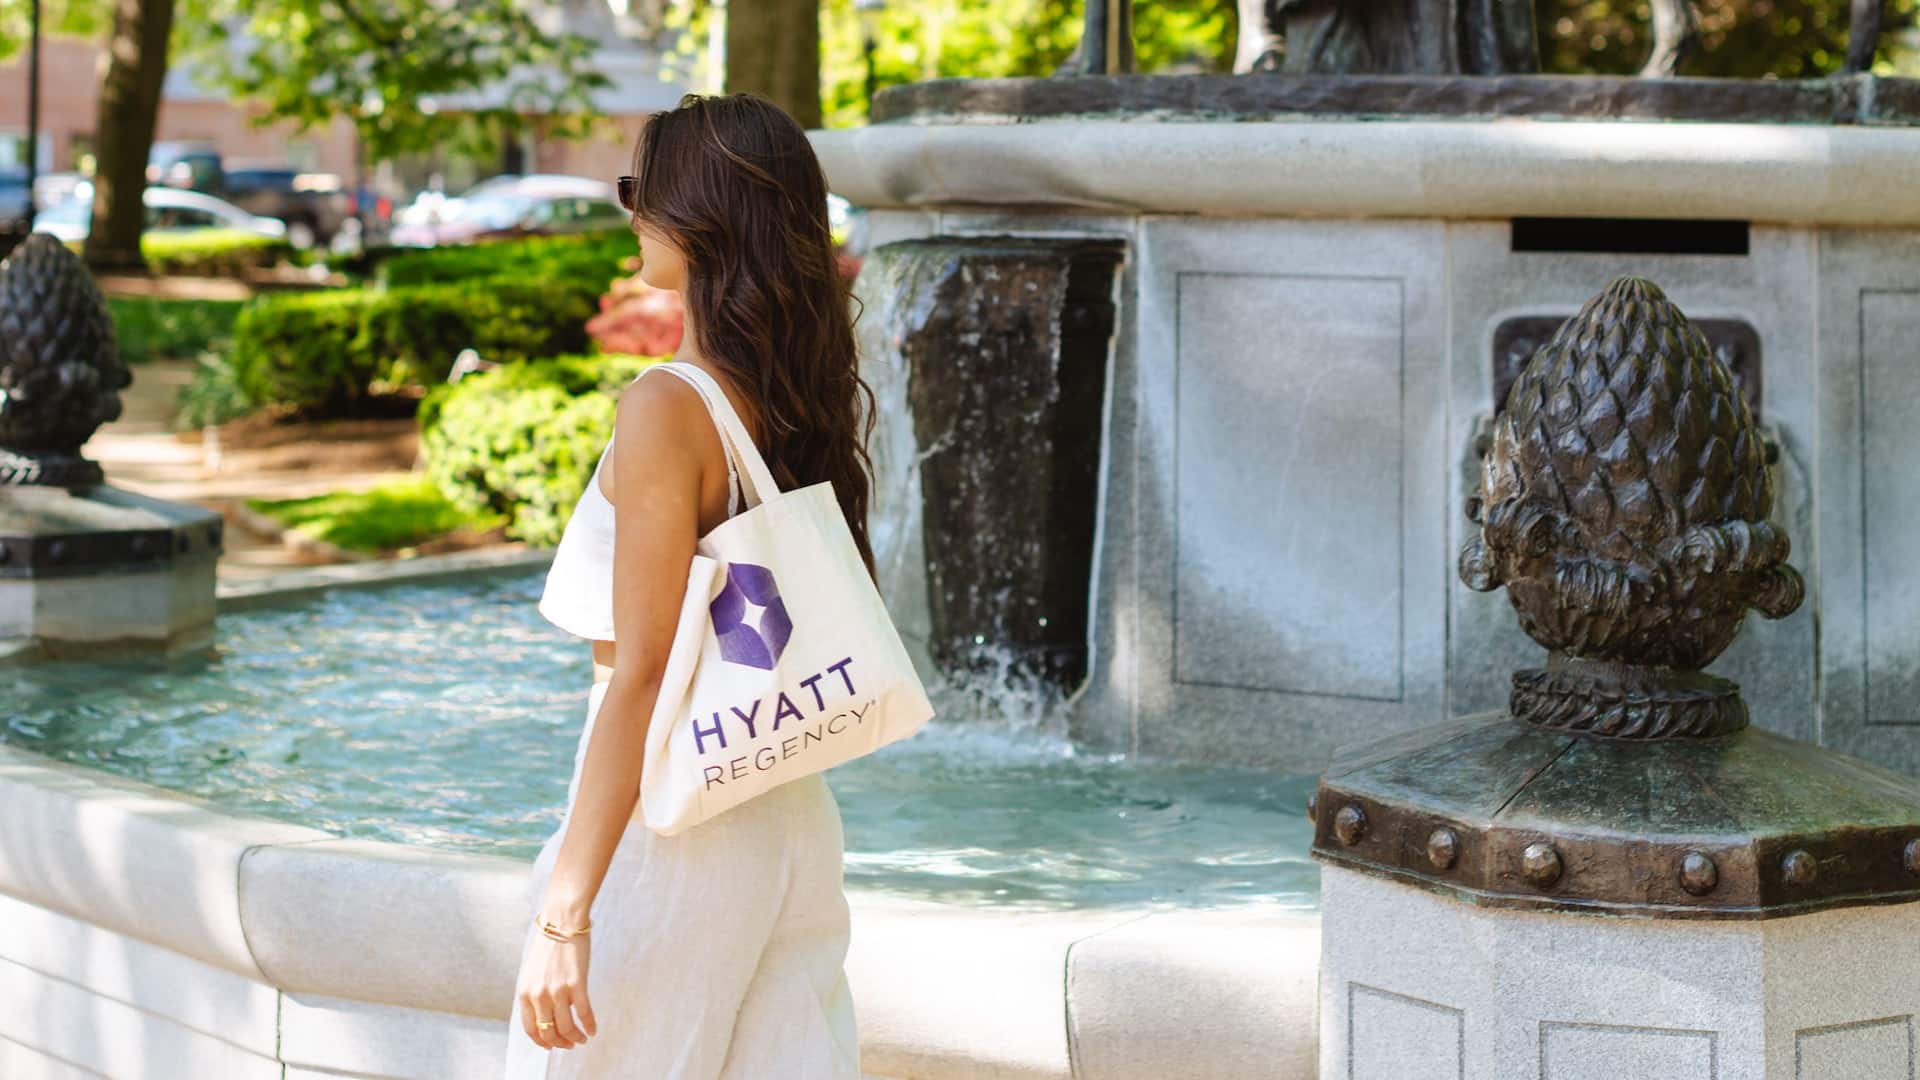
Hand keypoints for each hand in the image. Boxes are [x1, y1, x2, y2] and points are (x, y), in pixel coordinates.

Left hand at [517, 933, 596, 1050]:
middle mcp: (538, 995)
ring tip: (582, 1039)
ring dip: (575, 1038)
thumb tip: (545, 1014)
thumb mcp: (532, 972)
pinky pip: (584, 1013)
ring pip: (566, 1028)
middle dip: (560, 1043)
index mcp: (525, 993)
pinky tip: (593, 1030)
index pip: (531, 1029)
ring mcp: (557, 990)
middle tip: (570, 1045)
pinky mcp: (577, 984)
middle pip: (549, 1032)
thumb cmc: (549, 944)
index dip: (542, 1042)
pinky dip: (589, 1026)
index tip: (552, 1045)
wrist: (562, 921)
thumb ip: (534, 993)